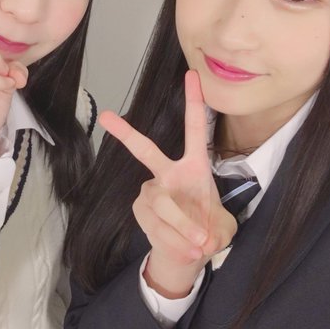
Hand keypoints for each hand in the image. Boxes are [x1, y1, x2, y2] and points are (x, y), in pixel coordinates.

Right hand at [99, 70, 236, 297]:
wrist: (187, 253)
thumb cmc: (207, 231)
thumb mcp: (223, 231)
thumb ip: (215, 232)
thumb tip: (198, 238)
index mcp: (195, 167)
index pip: (195, 130)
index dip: (194, 103)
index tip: (191, 75)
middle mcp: (169, 174)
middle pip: (147, 151)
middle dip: (127, 134)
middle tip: (106, 117)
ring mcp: (152, 191)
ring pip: (162, 204)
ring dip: (182, 227)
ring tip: (198, 246)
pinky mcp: (140, 209)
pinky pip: (155, 224)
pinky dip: (172, 239)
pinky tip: (182, 248)